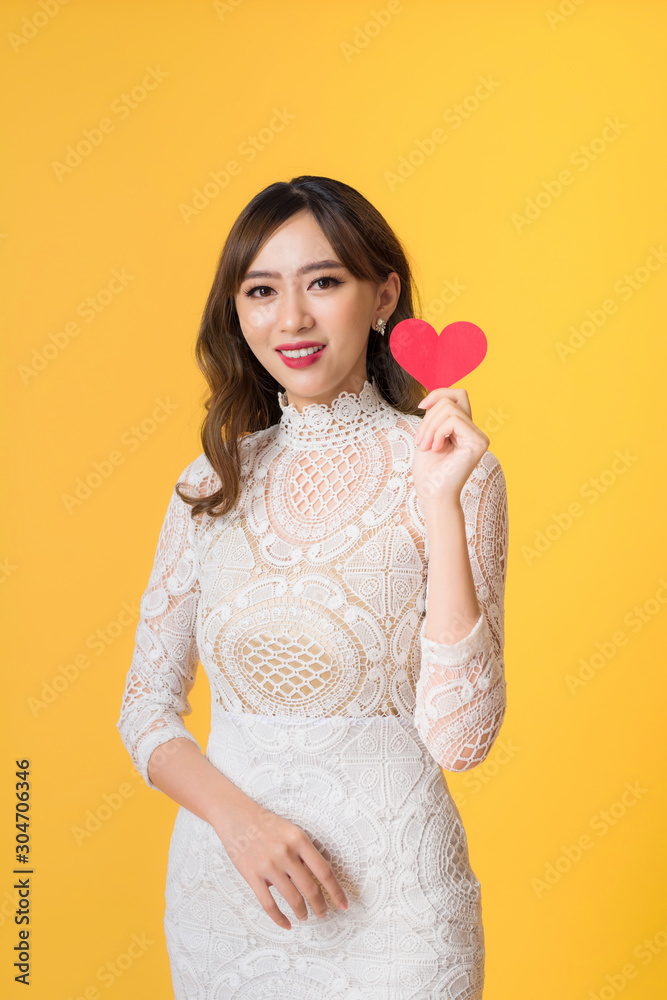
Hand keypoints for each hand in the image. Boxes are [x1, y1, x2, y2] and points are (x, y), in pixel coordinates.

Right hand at [214, 794, 348, 930]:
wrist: (236, 816)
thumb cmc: (267, 824)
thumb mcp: (292, 830)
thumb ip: (304, 852)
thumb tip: (319, 878)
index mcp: (299, 839)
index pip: (324, 871)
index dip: (336, 891)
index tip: (343, 904)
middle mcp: (286, 853)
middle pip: (310, 888)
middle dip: (320, 906)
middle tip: (323, 914)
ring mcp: (268, 865)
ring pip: (292, 899)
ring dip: (302, 912)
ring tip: (305, 917)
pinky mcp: (252, 876)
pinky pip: (269, 904)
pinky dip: (280, 918)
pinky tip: (287, 924)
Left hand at [412, 387, 488, 504]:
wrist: (432, 495)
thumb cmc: (428, 471)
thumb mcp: (428, 435)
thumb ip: (435, 416)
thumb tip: (435, 396)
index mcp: (465, 429)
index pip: (458, 395)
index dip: (438, 394)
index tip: (421, 406)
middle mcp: (475, 431)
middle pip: (451, 400)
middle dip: (429, 417)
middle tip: (420, 441)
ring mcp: (479, 437)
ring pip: (450, 409)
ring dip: (429, 427)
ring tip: (425, 446)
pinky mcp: (478, 443)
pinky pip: (453, 420)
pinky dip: (438, 432)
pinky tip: (436, 448)